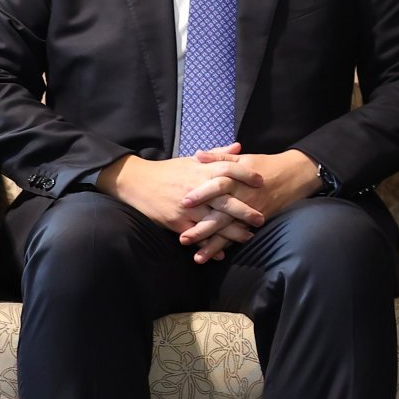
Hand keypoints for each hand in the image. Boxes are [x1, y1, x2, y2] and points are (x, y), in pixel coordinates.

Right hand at [96, 144, 267, 255]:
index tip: (262, 181)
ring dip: (232, 232)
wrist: (137, 182)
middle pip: (226, 200)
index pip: (229, 169)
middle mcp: (196, 189)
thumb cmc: (169, 171)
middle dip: (245, 211)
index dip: (247, 174)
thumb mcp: (192, 160)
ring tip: (247, 236)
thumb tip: (239, 146)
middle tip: (261, 218)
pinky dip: (209, 245)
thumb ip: (218, 154)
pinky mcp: (176, 222)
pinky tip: (221, 252)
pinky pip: (196, 236)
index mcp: (201, 171)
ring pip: (214, 222)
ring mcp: (187, 208)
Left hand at [177, 147, 323, 261]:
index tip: (185, 202)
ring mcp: (251, 212)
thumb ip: (220, 157)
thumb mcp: (243, 158)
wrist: (294, 175)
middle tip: (184, 238)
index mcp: (237, 180)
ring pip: (230, 231)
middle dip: (203, 228)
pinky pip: (240, 235)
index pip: (218, 186)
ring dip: (213, 245)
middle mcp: (243, 198)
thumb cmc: (265, 165)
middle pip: (221, 215)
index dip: (202, 193)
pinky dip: (228, 246)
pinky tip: (216, 257)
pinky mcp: (257, 221)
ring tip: (197, 257)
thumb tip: (197, 155)